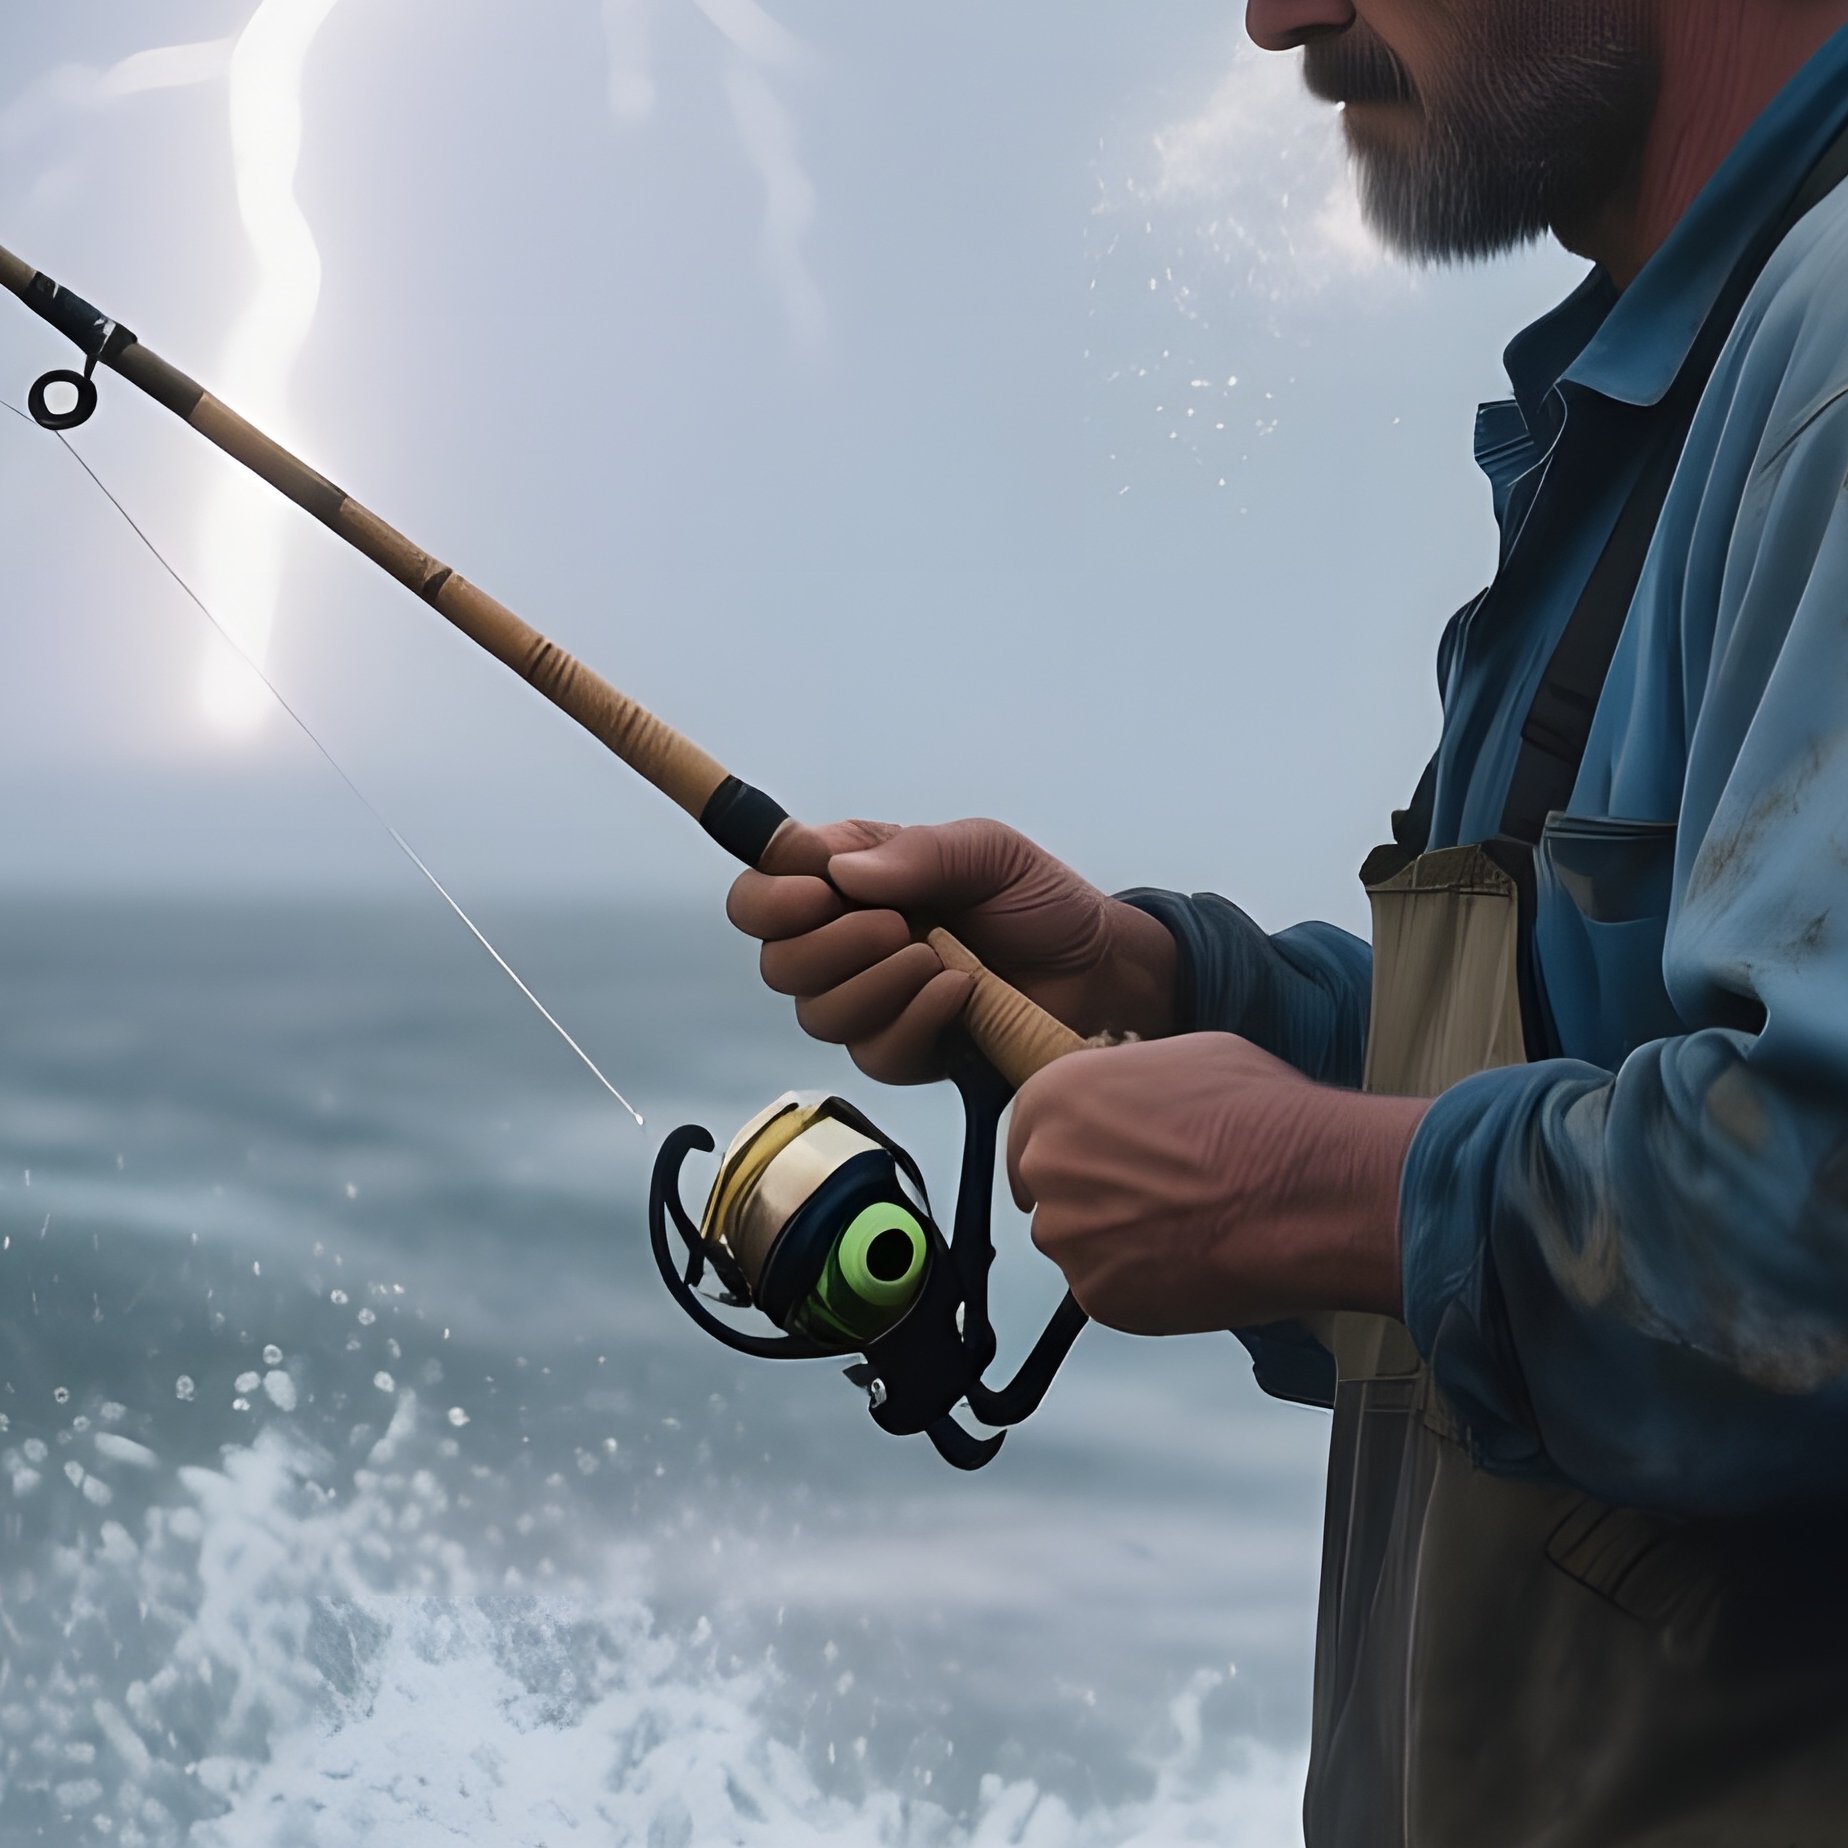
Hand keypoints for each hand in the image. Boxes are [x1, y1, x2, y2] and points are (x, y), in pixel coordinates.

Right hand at [726, 818, 1176, 1082]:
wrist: (1100, 972)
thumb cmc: (1039, 902)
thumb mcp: (988, 852)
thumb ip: (919, 853)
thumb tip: (841, 874)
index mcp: (849, 882)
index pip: (761, 892)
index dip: (771, 898)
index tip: (819, 893)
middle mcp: (844, 944)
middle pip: (777, 963)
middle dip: (831, 946)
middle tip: (899, 926)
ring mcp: (871, 1004)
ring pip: (817, 1015)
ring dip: (876, 985)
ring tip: (940, 960)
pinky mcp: (904, 1052)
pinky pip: (874, 1054)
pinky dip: (915, 1022)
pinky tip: (960, 995)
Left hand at [1006, 1034, 1428, 1334]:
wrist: (1309, 1192)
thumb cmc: (1263, 1120)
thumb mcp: (1188, 1057)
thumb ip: (1131, 1085)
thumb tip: (1132, 1102)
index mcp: (1058, 1095)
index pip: (1028, 1128)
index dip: (1070, 1145)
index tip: (1093, 1159)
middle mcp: (1049, 1164)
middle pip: (1050, 1189)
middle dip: (1094, 1195)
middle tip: (1157, 1195)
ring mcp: (1070, 1236)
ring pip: (1079, 1245)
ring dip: (1117, 1242)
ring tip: (1187, 1226)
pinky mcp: (1099, 1297)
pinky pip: (1108, 1292)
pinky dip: (1143, 1285)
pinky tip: (1193, 1259)